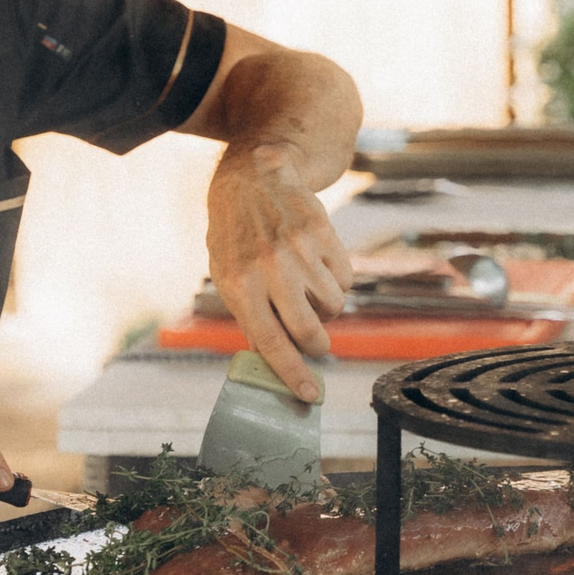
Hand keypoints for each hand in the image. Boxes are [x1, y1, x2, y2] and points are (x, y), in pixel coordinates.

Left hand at [205, 143, 351, 401]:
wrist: (255, 178)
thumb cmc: (237, 236)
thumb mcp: (228, 275)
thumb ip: (250, 316)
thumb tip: (273, 362)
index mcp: (239, 284)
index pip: (268, 341)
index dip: (290, 372)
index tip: (309, 395)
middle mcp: (269, 269)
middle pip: (309, 330)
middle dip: (317, 345)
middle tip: (315, 341)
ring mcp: (298, 250)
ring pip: (334, 306)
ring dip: (326, 308)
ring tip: (307, 287)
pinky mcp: (323, 234)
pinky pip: (345, 279)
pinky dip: (337, 282)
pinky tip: (318, 265)